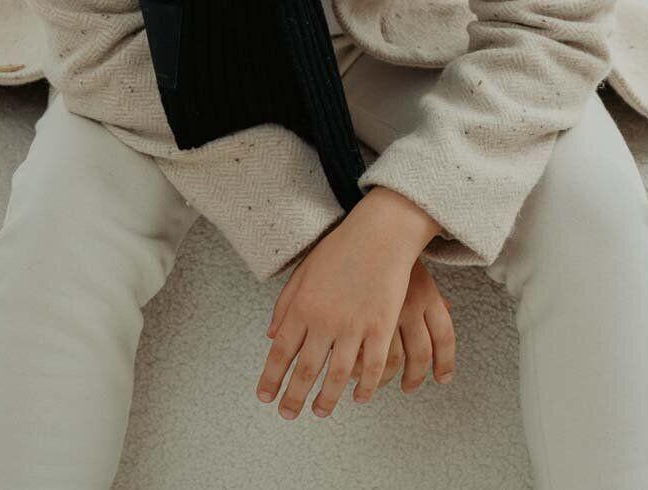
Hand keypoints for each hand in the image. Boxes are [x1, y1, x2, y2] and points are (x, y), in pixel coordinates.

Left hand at [256, 201, 415, 419]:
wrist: (380, 232)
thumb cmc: (341, 248)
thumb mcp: (304, 271)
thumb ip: (285, 304)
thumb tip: (270, 335)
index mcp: (302, 305)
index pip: (280, 351)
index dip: (271, 378)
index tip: (266, 397)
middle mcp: (325, 320)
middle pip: (305, 370)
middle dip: (293, 397)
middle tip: (287, 414)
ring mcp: (354, 326)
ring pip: (336, 376)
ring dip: (326, 400)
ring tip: (319, 412)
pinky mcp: (381, 327)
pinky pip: (372, 368)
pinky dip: (365, 388)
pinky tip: (360, 397)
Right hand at [352, 258, 455, 396]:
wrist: (359, 229)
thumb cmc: (385, 249)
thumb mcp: (418, 269)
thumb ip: (434, 295)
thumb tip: (449, 307)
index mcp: (427, 294)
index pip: (445, 338)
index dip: (447, 362)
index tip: (442, 378)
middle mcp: (409, 307)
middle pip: (421, 356)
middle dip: (415, 378)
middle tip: (408, 387)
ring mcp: (383, 314)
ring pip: (390, 363)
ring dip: (384, 380)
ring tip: (376, 384)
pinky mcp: (355, 319)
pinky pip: (362, 357)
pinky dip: (359, 371)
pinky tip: (353, 371)